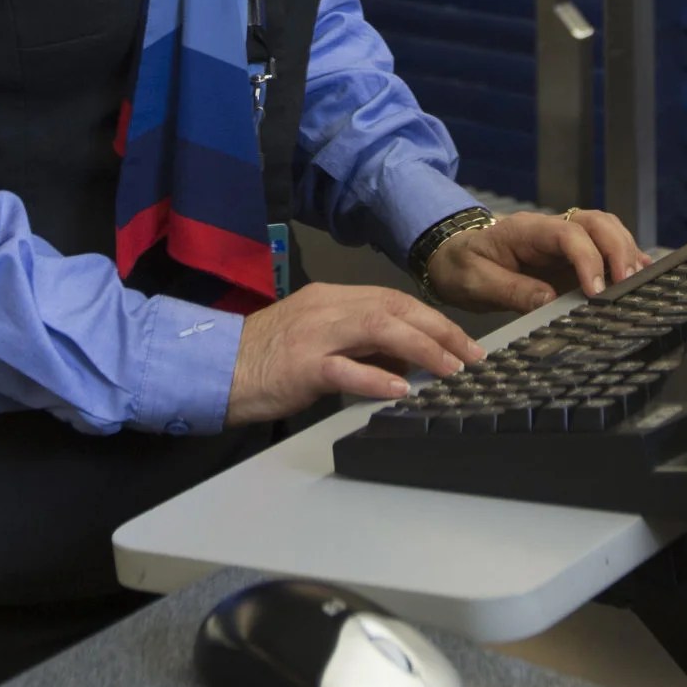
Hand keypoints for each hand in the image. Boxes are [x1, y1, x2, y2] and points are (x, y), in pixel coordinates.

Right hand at [226, 283, 481, 424]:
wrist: (214, 366)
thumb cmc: (266, 359)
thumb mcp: (319, 340)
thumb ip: (360, 345)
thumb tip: (408, 360)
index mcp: (332, 298)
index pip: (394, 299)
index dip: (434, 320)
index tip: (464, 343)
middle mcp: (327, 307)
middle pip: (394, 308)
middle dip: (439, 331)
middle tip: (472, 356)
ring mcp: (314, 334)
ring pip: (378, 328)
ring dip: (421, 348)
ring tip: (449, 369)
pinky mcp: (300, 365)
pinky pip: (344, 368)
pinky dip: (376, 377)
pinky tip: (400, 389)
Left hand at [425, 208, 652, 312]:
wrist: (453, 257)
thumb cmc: (462, 267)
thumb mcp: (475, 283)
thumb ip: (511, 291)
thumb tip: (549, 301)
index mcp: (525, 230)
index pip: (567, 233)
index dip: (587, 258)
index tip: (596, 291)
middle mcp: (549, 228)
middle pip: (595, 222)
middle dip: (617, 249)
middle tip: (628, 284)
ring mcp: (562, 240)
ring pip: (605, 229)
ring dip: (625, 251)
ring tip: (639, 281)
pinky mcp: (570, 256)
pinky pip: (603, 246)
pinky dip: (624, 256)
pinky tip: (639, 275)